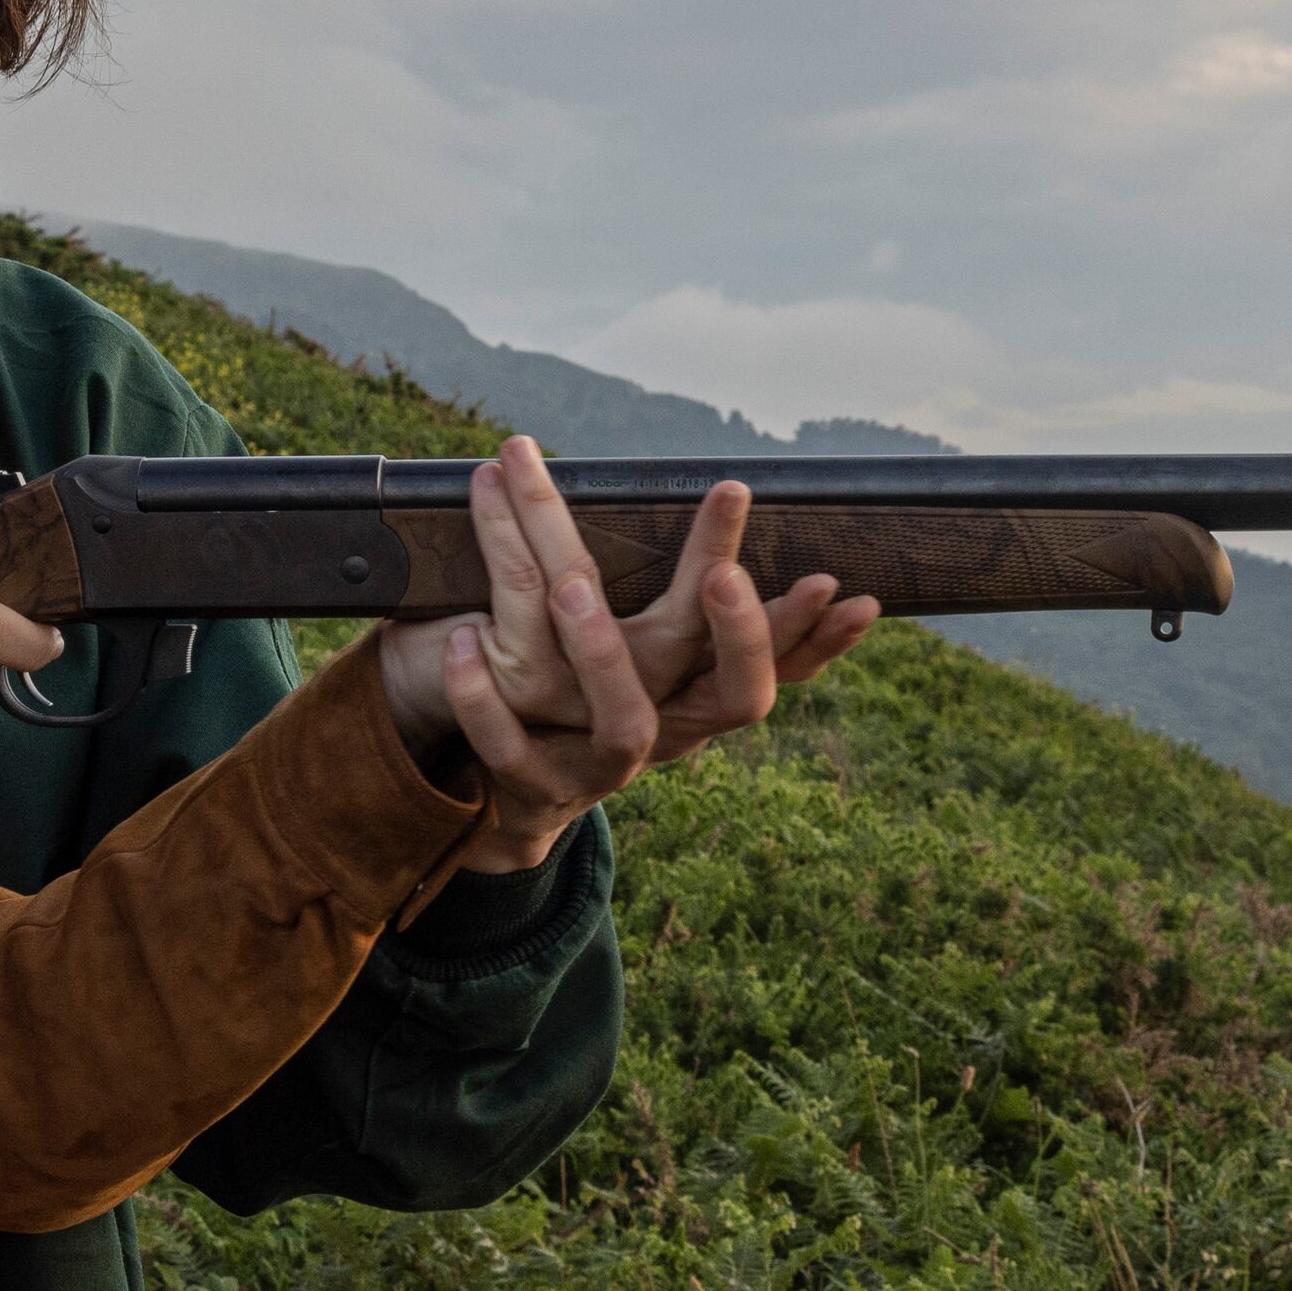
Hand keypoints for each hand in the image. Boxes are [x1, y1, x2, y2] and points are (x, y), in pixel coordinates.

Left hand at [373, 440, 888, 873]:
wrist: (513, 794)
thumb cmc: (589, 691)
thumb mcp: (648, 654)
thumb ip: (687, 592)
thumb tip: (734, 495)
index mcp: (697, 697)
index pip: (776, 668)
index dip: (807, 635)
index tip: (832, 582)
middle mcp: (667, 732)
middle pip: (732, 698)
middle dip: (738, 633)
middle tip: (723, 571)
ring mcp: (600, 764)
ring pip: (618, 715)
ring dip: (600, 648)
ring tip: (573, 584)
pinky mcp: (529, 783)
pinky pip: (505, 746)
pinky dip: (479, 696)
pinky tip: (459, 637)